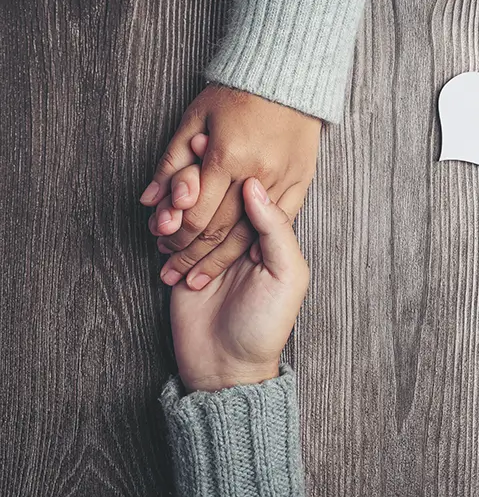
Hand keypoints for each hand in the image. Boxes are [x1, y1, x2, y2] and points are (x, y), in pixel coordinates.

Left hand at [140, 84, 319, 290]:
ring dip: (220, 260)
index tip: (163, 246)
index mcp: (227, 156)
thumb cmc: (236, 95)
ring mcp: (283, 180)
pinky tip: (239, 261)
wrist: (288, 78)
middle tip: (173, 270)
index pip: (197, 214)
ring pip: (249, 234)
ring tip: (197, 276)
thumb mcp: (194, 119)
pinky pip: (278, 225)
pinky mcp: (301, 183)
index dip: (176, 237)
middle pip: (220, 230)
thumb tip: (149, 200)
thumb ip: (171, 162)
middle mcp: (257, 173)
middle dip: (192, 255)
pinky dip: (256, 245)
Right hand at [169, 176, 309, 392]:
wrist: (226, 368)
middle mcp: (239, 234)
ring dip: (174, 201)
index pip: (248, 186)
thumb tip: (254, 185)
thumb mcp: (286, 276)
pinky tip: (158, 223)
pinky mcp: (182, 260)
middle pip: (215, 190)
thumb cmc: (265, 325)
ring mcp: (208, 246)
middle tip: (183, 186)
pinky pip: (170, 231)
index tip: (208, 143)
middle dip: (194, 181)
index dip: (228, 164)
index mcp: (269, 234)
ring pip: (189, 206)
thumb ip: (277, 230)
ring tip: (167, 211)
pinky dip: (162, 223)